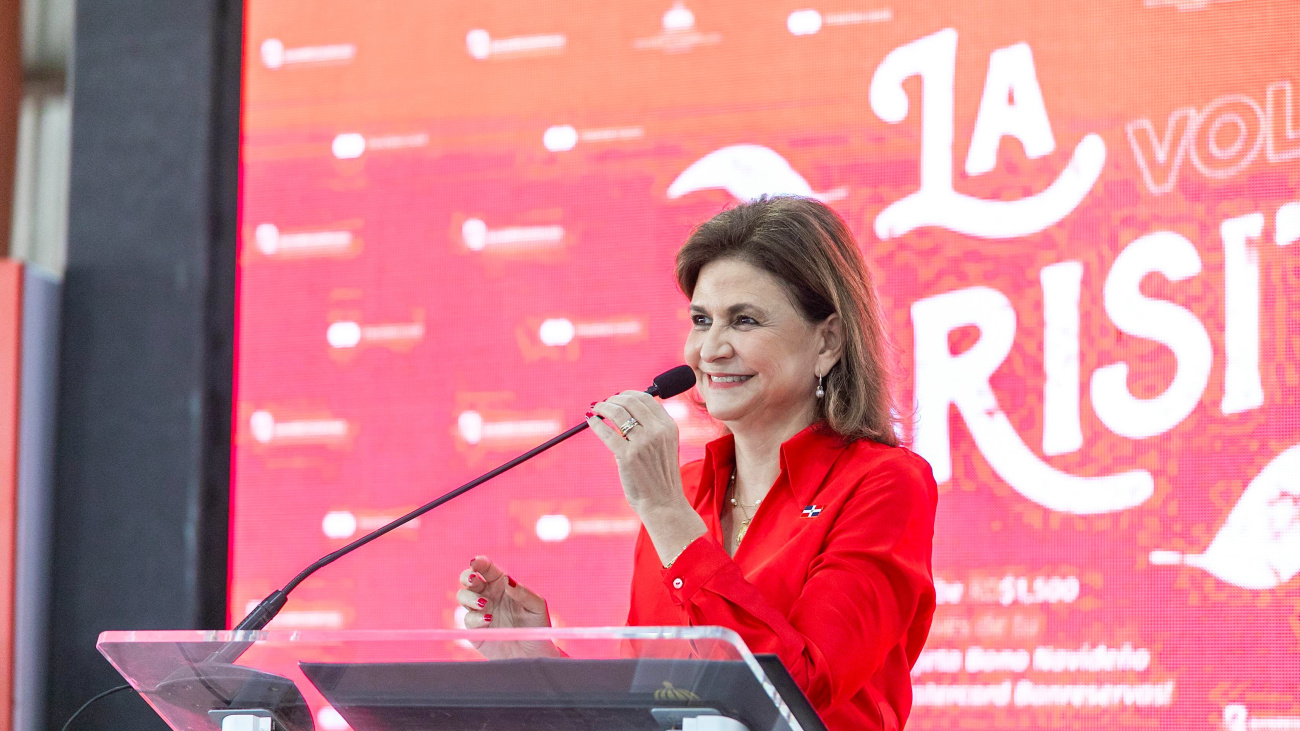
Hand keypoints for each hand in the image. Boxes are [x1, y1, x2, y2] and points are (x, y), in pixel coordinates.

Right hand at [458, 555, 549, 629]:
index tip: (475, 562)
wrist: (533, 654)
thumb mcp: (536, 606)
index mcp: (501, 584)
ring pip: (463, 596)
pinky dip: (475, 617)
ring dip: (469, 597)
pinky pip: (468, 619)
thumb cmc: (537, 625)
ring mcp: (480, 612)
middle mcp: (488, 595)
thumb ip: (523, 592)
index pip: (486, 568)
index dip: (479, 562)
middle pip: (467, 579)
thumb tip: (507, 580)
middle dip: (466, 577)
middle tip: (474, 580)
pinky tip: (488, 620)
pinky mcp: (475, 630)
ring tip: (485, 604)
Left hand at [588, 392, 706, 564]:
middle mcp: (657, 431)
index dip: (628, 394)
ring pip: (617, 413)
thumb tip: (622, 412)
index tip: (618, 397)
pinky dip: (596, 423)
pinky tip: (591, 421)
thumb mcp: (664, 446)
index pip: (646, 399)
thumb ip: (650, 429)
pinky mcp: (627, 456)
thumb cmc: (660, 476)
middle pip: (631, 402)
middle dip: (614, 399)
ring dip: (604, 407)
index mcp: (668, 427)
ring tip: (597, 408)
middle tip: (604, 403)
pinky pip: (607, 432)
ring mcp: (643, 443)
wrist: (663, 502)